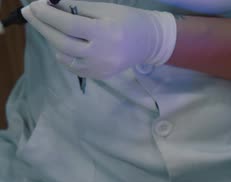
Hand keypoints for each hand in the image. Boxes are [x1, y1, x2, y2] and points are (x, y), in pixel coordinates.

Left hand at [21, 0, 176, 78]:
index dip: (47, 15)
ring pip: (64, 55)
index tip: (33, 5)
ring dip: (52, 40)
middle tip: (30, 14)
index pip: (68, 24)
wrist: (149, 42)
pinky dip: (63, 54)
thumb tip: (50, 6)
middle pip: (61, 42)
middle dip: (43, 26)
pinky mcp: (99, 75)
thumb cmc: (128, 20)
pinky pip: (73, 66)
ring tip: (50, 27)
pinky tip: (64, 44)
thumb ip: (77, 8)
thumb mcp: (104, 9)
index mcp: (105, 33)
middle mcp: (102, 54)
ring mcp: (100, 68)